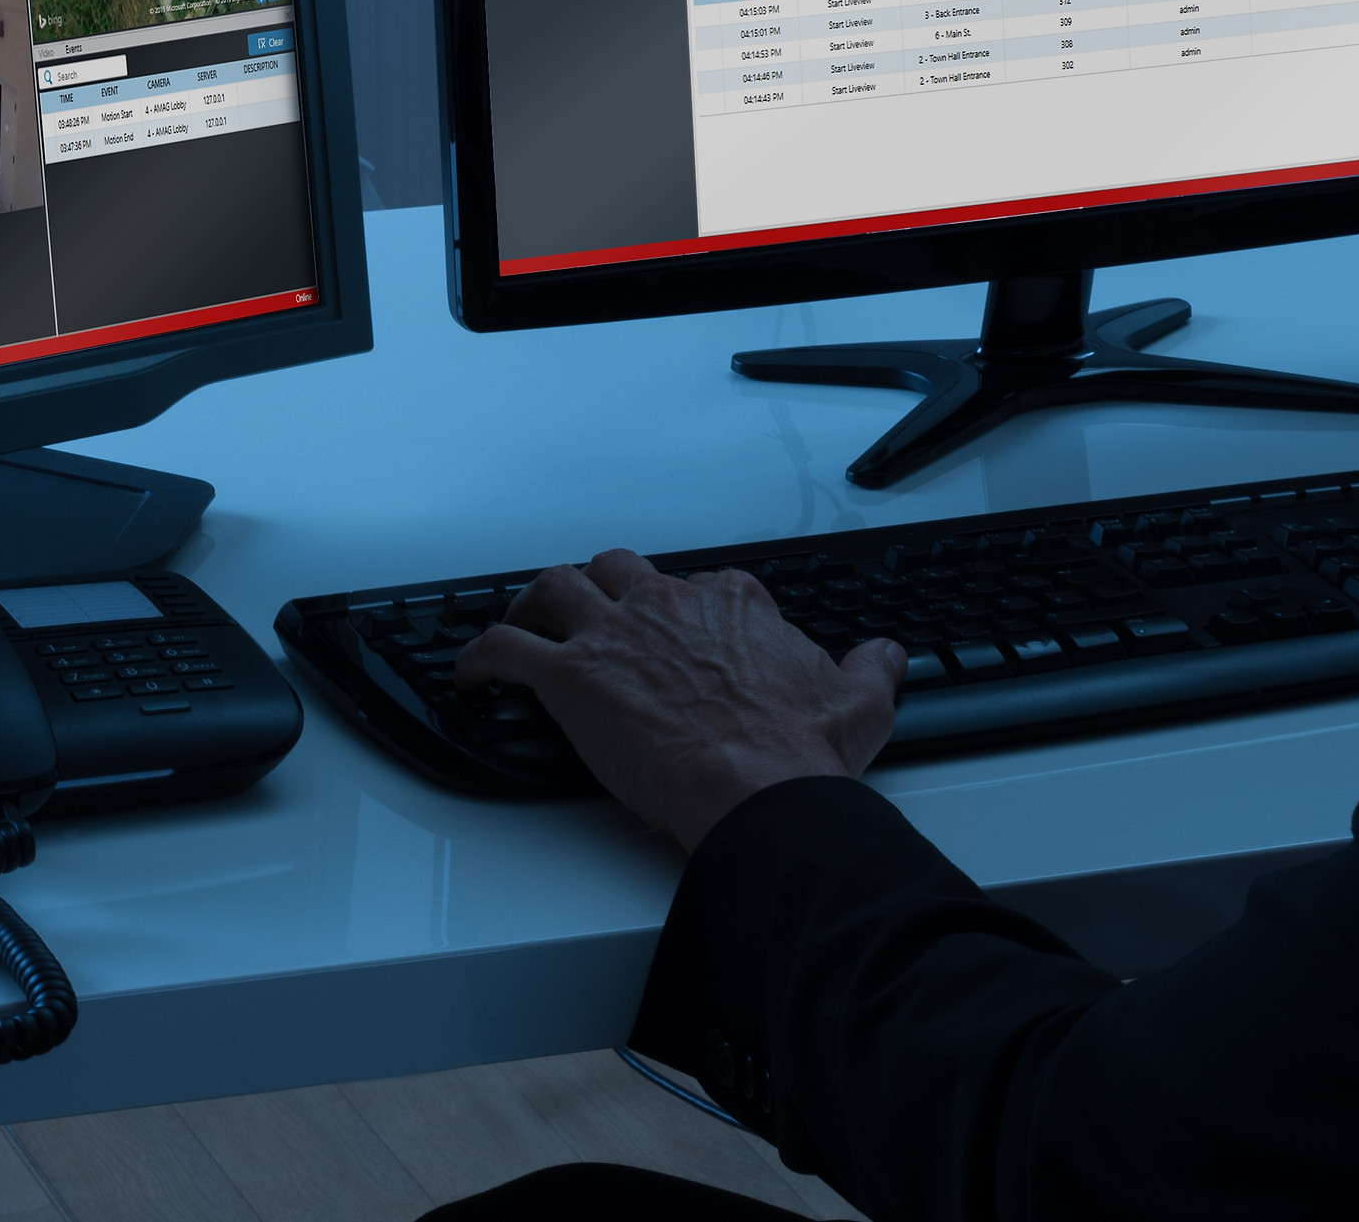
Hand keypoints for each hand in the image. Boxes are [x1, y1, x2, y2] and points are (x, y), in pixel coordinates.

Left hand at [452, 550, 903, 853]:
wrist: (757, 787)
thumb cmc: (796, 751)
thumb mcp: (859, 703)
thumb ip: (872, 671)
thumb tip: (889, 656)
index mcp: (730, 606)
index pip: (698, 585)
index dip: (683, 608)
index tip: (678, 632)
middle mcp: (667, 605)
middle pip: (618, 570)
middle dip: (603, 588)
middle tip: (593, 619)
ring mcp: (614, 635)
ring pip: (556, 588)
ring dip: (535, 604)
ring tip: (525, 625)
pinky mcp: (571, 677)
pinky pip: (505, 650)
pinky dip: (478, 658)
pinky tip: (469, 676)